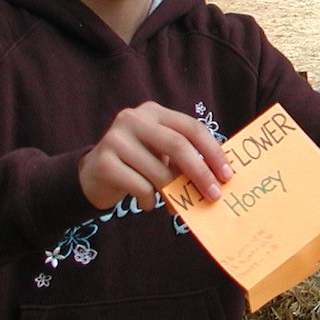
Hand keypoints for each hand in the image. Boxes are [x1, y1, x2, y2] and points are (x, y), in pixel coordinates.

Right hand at [79, 102, 232, 210]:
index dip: (213, 152)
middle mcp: (133, 119)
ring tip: (174, 206)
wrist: (92, 176)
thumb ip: (184, 159)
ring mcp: (115, 139)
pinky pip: (140, 187)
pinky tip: (146, 203)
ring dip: (173, 195)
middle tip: (214, 195)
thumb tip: (217, 179)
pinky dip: (149, 200)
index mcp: (153, 112)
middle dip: (200, 173)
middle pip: (178, 145)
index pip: (191, 127)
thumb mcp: (160, 155)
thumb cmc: (136, 165)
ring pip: (159, 172)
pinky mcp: (103, 162)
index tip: (227, 175)